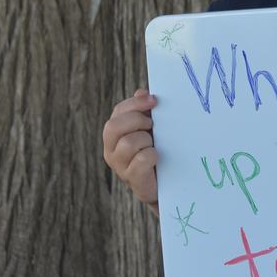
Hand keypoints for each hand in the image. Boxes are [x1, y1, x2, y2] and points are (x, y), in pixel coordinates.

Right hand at [103, 89, 160, 214]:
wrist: (165, 184)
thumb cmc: (155, 152)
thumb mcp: (151, 129)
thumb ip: (145, 111)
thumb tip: (142, 92)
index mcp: (114, 134)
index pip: (117, 112)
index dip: (135, 103)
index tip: (154, 100)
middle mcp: (111, 149)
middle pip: (114, 126)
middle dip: (137, 120)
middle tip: (152, 125)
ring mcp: (119, 166)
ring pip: (128, 143)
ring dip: (146, 140)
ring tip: (154, 145)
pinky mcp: (132, 179)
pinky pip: (142, 159)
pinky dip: (153, 155)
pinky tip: (157, 158)